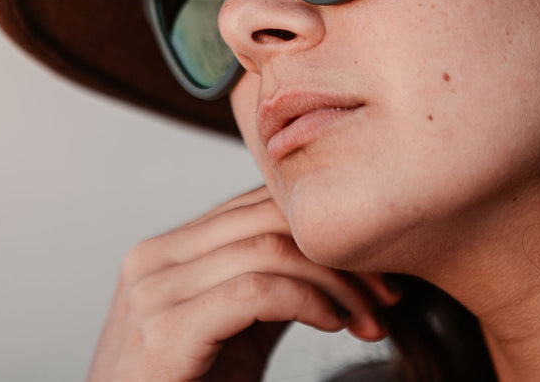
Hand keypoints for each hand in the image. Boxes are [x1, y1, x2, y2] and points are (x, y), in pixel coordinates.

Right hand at [86, 186, 401, 381]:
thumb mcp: (234, 331)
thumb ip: (266, 286)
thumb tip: (329, 255)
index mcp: (169, 249)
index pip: (256, 207)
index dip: (320, 228)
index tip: (374, 266)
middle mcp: (154, 256)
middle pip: (264, 220)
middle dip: (336, 252)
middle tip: (386, 290)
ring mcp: (153, 288)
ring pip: (266, 249)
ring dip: (334, 281)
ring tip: (371, 316)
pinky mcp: (163, 328)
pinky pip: (254, 291)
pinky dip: (307, 300)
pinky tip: (334, 322)